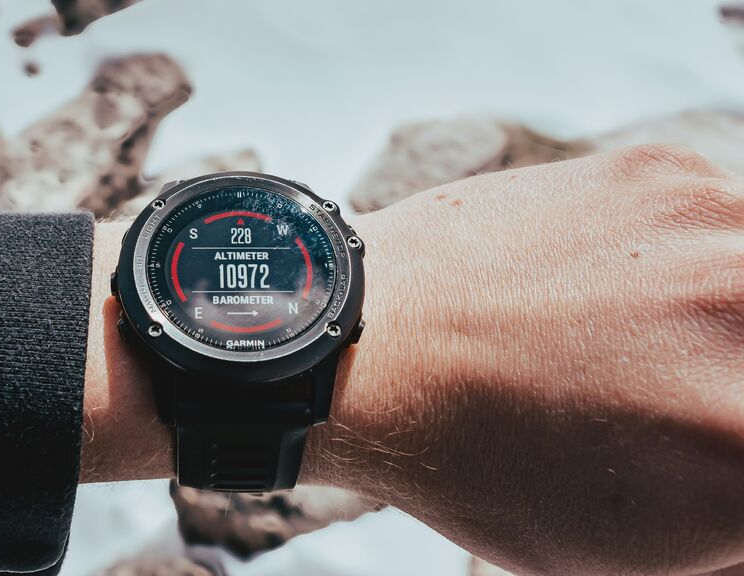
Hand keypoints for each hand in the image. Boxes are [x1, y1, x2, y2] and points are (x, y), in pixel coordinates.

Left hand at [307, 145, 743, 575]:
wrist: (370, 345)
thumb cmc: (479, 467)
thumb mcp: (629, 552)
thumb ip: (729, 525)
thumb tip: (740, 473)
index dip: (729, 452)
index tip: (704, 442)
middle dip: (727, 386)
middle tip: (675, 396)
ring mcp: (715, 228)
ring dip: (728, 318)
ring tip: (643, 343)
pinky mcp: (667, 174)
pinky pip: (719, 226)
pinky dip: (685, 262)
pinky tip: (607, 288)